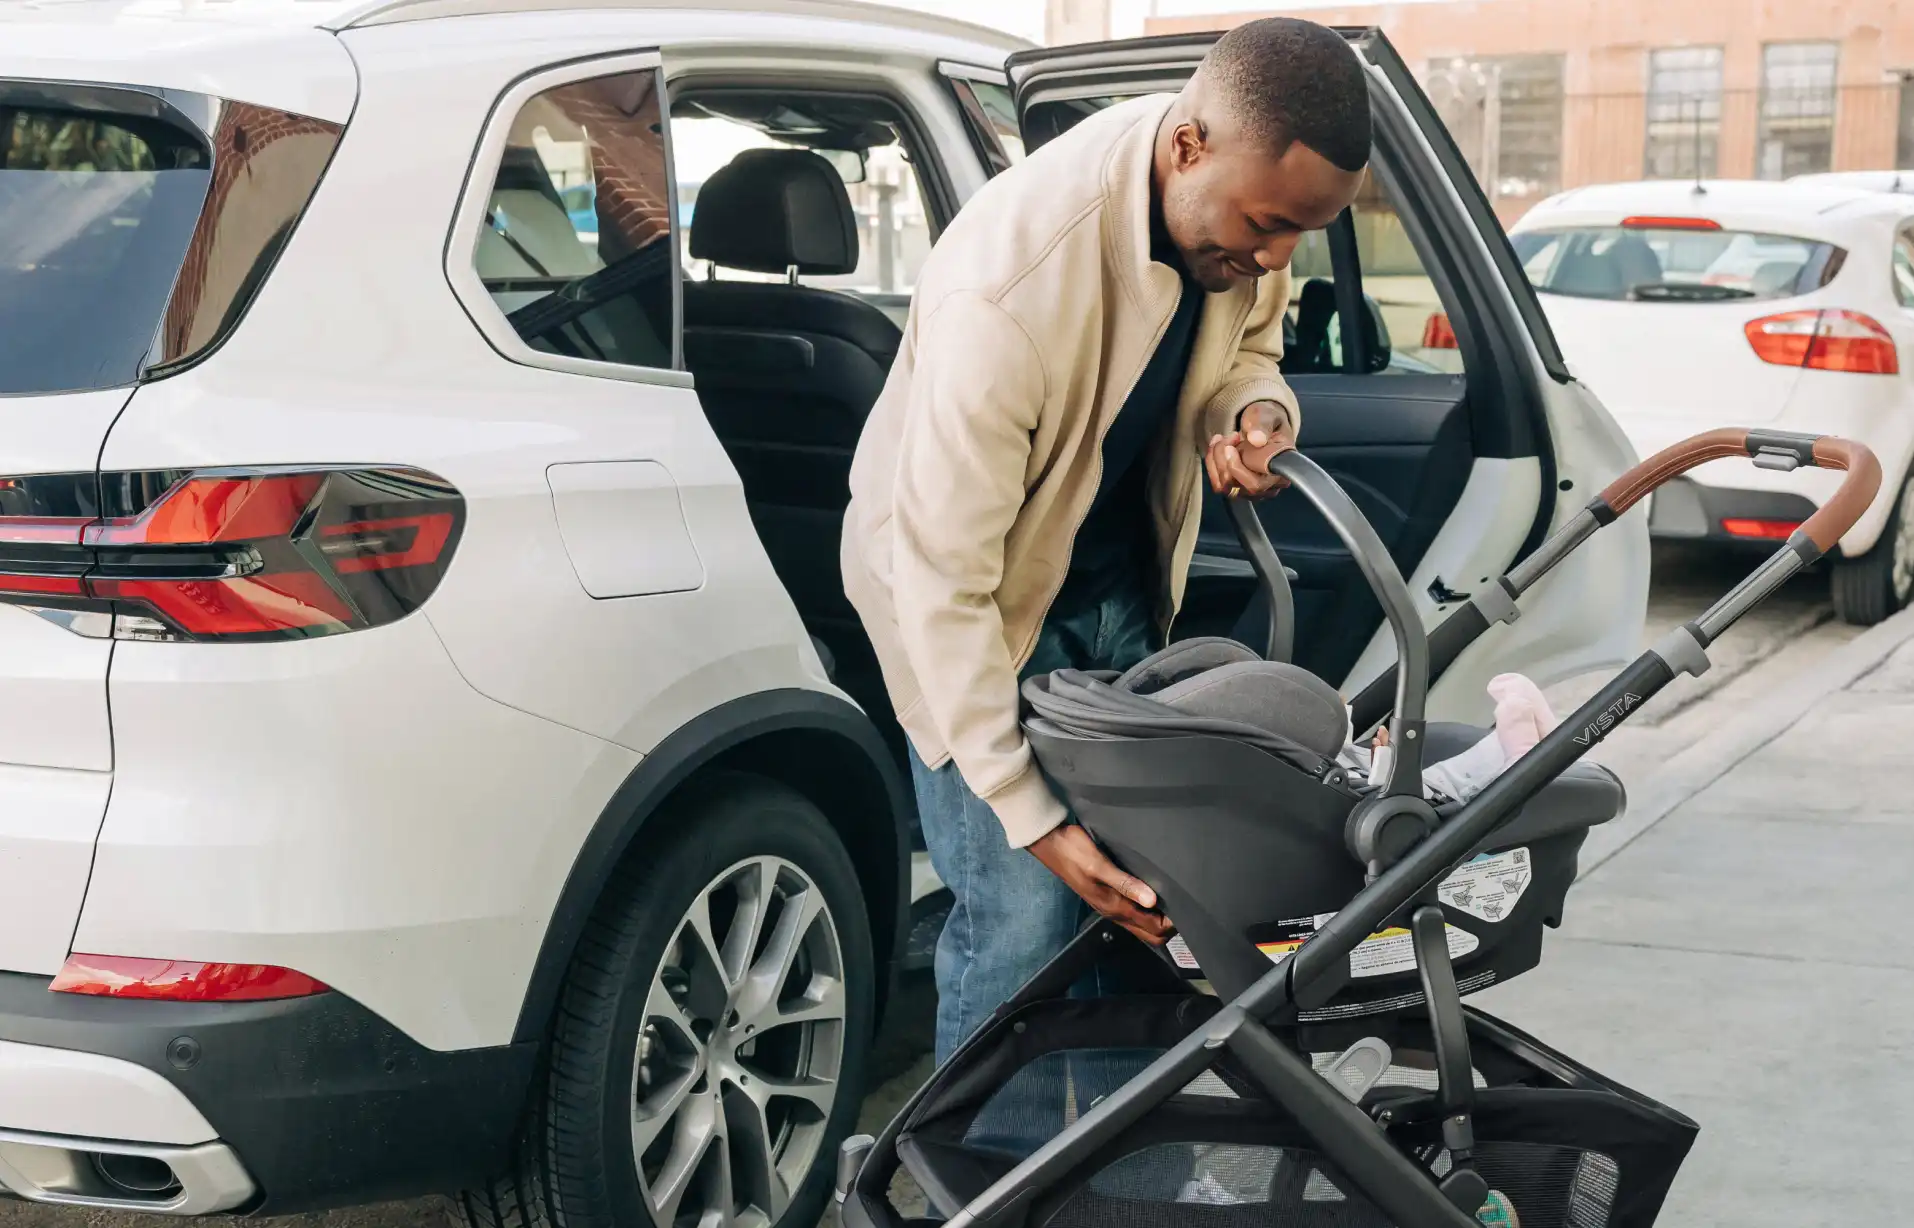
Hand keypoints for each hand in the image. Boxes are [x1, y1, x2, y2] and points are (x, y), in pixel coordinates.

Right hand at [1027, 825, 1173, 945]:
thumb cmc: (1073, 851)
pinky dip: (1148, 910)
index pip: (1153, 928)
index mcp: (1114, 906)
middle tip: (1185, 906)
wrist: (1048, 844)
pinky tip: (1154, 894)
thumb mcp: (1099, 865)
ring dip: (1159, 918)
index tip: (1187, 906)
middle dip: (1169, 926)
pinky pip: (1133, 913)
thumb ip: (1126, 883)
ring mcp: (1109, 905)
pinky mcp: (1106, 896)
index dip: (1173, 922)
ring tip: (1174, 900)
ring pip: (1142, 924)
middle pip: (1149, 933)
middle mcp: (1113, 911)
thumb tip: (1152, 900)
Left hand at [1205, 400, 1294, 498]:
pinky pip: (1218, 484)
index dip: (1238, 469)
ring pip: (1224, 486)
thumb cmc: (1268, 421)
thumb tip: (1257, 439)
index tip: (1230, 447)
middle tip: (1232, 435)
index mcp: (1281, 469)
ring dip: (1216, 459)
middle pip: (1237, 485)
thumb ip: (1263, 424)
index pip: (1257, 484)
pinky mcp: (1238, 489)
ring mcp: (1253, 491)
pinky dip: (1213, 463)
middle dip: (1223, 458)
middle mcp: (1269, 486)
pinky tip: (1218, 445)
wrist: (1262, 426)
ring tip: (1223, 438)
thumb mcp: (1268, 415)